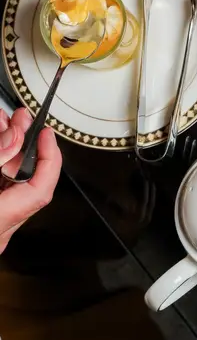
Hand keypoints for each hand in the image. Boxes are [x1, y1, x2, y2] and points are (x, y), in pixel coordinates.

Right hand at [0, 108, 61, 254]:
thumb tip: (14, 137)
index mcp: (0, 221)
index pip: (41, 189)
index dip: (49, 158)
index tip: (46, 134)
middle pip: (23, 182)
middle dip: (22, 146)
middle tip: (20, 118)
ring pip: (9, 183)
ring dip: (6, 152)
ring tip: (3, 123)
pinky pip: (0, 190)